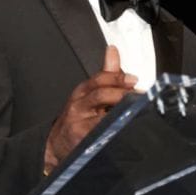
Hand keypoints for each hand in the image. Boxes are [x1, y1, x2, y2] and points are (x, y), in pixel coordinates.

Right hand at [43, 45, 136, 174]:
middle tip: (139, 97)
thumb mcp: (89, 92)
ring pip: (101, 115)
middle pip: (100, 94)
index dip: (117, 78)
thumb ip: (106, 74)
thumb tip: (112, 50)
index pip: (99, 79)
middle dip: (121, 94)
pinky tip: (124, 128)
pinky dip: (114, 130)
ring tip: (135, 111)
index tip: (134, 79)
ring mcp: (78, 122)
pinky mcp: (81, 139)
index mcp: (83, 91)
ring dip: (121, 112)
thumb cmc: (78, 116)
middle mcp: (78, 104)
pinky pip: (100, 134)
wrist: (56, 143)